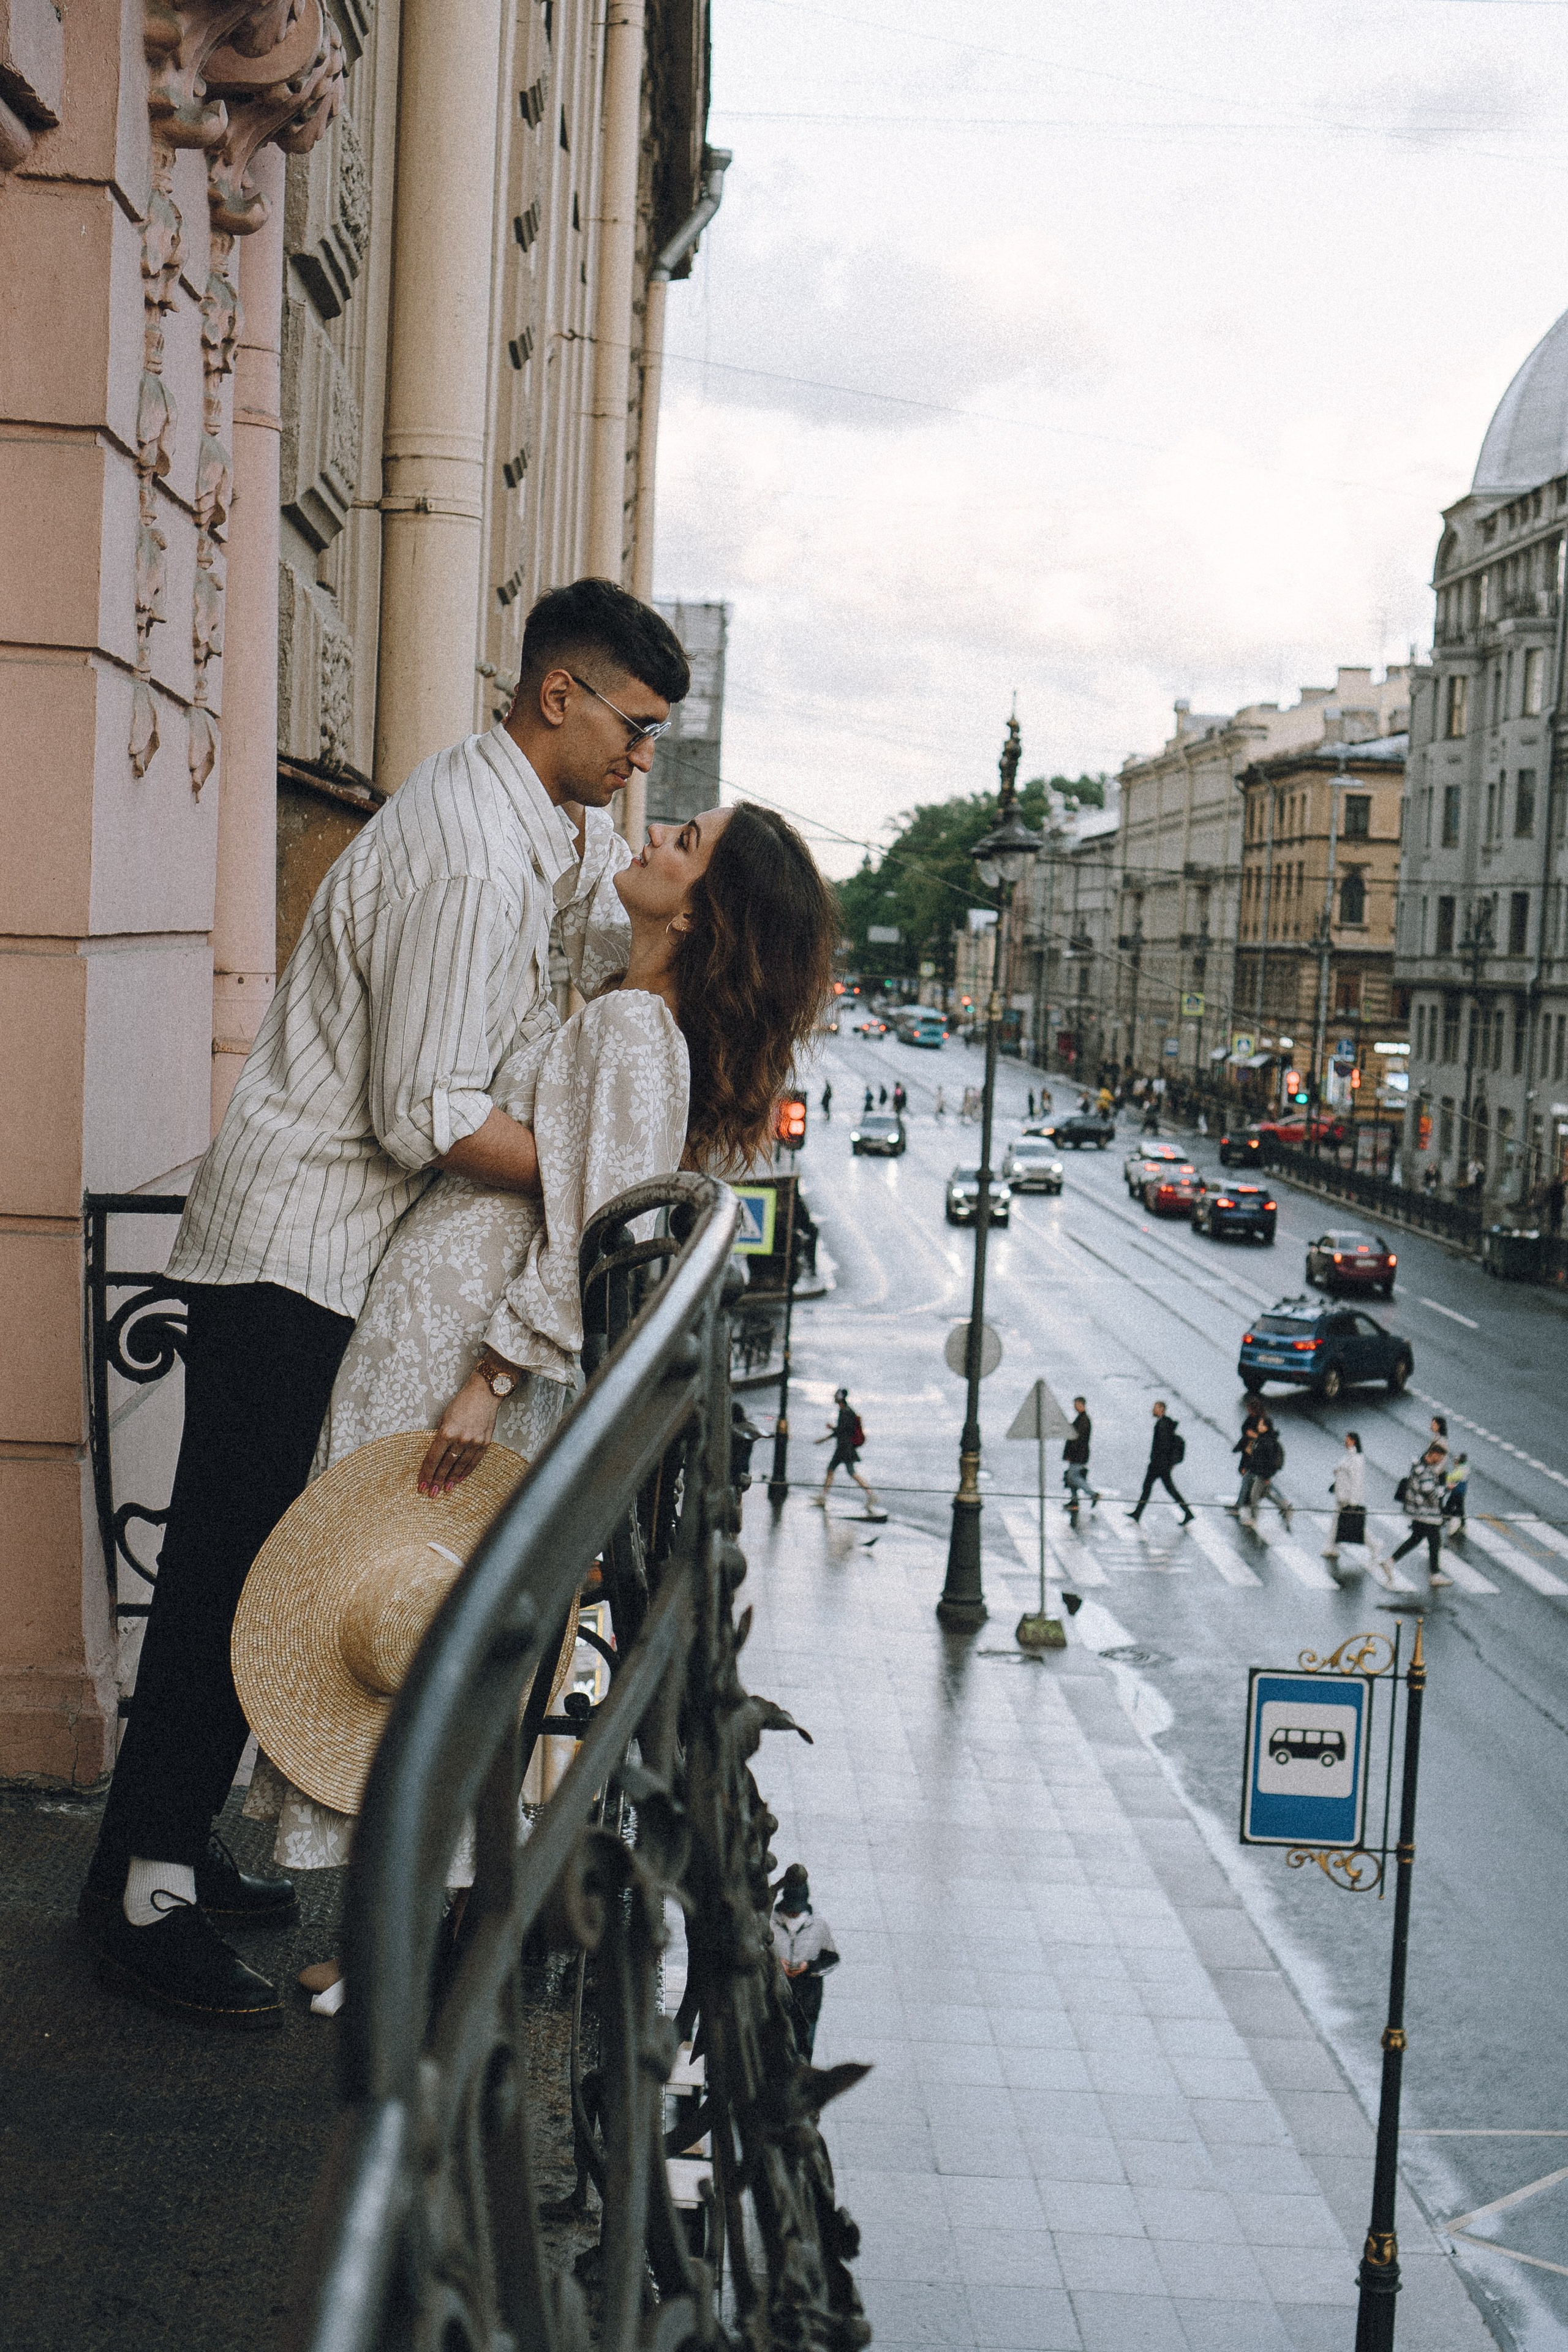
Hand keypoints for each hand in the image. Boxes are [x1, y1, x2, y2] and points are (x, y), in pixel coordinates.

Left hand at [419, 1373, 499, 1494]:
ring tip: (445, 1489)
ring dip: (451, 1479)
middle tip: (431, 1493)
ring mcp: (474, 1442)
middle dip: (437, 1480)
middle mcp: (461, 1439)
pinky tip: (460, 1479)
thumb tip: (436, 1451)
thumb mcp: (444, 1416)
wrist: (484, 1393)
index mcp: (447, 1432)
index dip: (426, 1473)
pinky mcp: (485, 1442)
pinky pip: (474, 1462)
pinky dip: (466, 1471)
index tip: (422, 1484)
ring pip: (460, 1466)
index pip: (433, 1458)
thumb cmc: (462, 1402)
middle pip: (445, 1465)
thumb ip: (440, 1434)